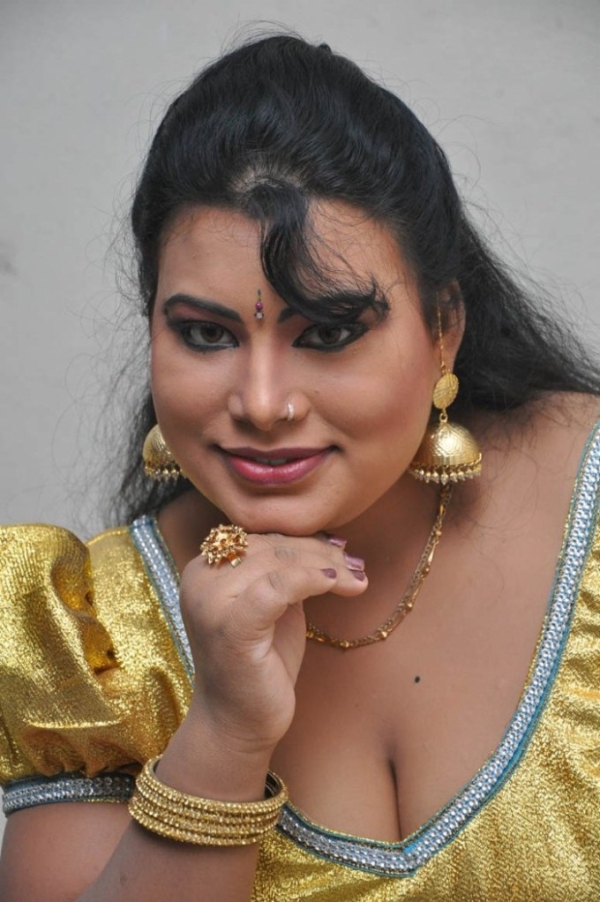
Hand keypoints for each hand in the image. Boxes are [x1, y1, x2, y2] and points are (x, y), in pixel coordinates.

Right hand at [179, 533, 367, 757]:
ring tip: (357, 579)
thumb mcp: (270, 605)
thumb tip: (331, 541)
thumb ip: (284, 570)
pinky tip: (336, 586)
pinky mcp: (231, 627)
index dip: (305, 539)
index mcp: (203, 568)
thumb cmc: (258, 663)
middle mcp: (200, 578)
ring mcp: (211, 602)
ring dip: (326, 566)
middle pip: (272, 546)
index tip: (342, 549)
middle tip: (357, 565)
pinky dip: (311, 580)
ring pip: (279, 562)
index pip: (262, 536)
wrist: (237, 723)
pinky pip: (277, 587)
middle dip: (321, 553)